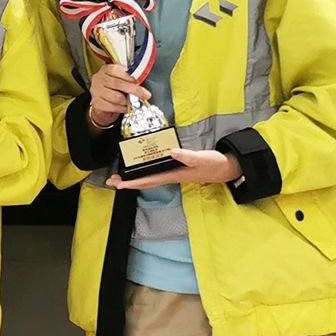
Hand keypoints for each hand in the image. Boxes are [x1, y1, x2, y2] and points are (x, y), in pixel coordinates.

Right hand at [87, 63, 147, 129]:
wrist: (102, 101)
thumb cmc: (114, 88)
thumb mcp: (121, 78)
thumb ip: (129, 78)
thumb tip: (140, 82)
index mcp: (106, 69)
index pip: (116, 71)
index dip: (129, 77)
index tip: (139, 82)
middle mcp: (99, 79)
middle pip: (118, 84)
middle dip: (134, 90)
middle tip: (145, 95)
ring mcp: (96, 91)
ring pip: (117, 97)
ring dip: (128, 101)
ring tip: (133, 102)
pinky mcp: (97, 103)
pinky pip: (114, 107)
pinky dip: (123, 108)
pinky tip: (127, 107)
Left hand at [107, 148, 239, 189]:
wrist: (224, 168)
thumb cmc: (212, 164)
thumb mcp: (200, 158)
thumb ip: (187, 156)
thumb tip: (172, 152)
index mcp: (172, 175)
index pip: (148, 180)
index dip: (132, 183)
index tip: (118, 184)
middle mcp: (169, 176)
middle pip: (144, 182)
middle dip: (127, 183)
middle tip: (111, 181)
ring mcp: (171, 174)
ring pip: (148, 178)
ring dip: (133, 178)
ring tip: (120, 177)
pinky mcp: (175, 169)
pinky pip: (155, 173)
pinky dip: (144, 172)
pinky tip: (140, 168)